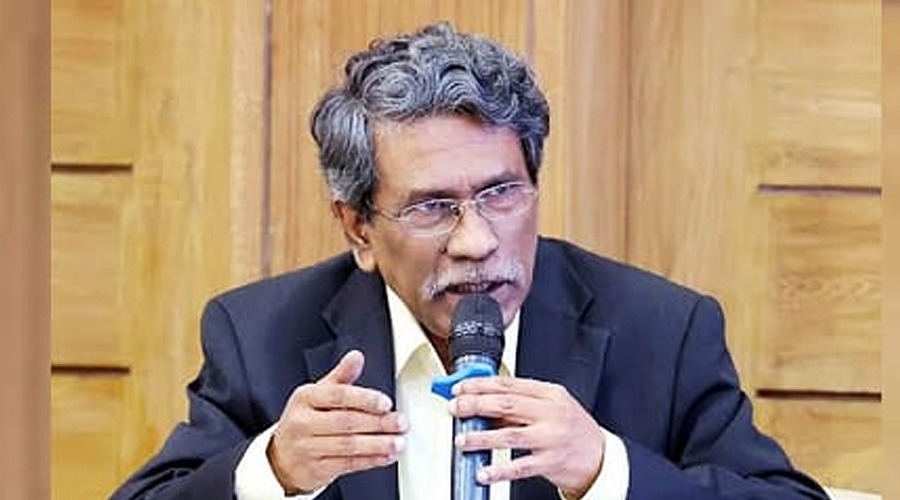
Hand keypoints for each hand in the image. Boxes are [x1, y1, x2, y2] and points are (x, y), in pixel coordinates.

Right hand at [267, 350, 407, 493]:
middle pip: (346, 422)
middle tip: (400, 422)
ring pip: (348, 446)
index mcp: (305, 398)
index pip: (337, 396)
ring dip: (378, 444)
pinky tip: (386, 456)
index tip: (386, 402)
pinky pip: (348, 464)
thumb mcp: (317, 395)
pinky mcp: (315, 470)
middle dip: (378, 423)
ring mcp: (307, 448)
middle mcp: (303, 423)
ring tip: (398, 442)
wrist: (280, 458)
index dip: (364, 399)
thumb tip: (357, 356)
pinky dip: (371, 460)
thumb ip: (340, 377)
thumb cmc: (304, 422)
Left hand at [449, 376, 604, 498]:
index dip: (480, 385)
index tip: (460, 388)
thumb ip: (521, 405)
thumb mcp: (551, 408)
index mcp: (549, 394)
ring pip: (509, 434)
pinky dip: (499, 470)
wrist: (601, 458)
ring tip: (462, 440)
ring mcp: (551, 438)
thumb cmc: (572, 430)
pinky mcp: (551, 462)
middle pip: (505, 405)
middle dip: (475, 405)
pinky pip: (520, 466)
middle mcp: (551, 413)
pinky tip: (483, 472)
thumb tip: (482, 406)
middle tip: (455, 409)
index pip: (508, 384)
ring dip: (481, 437)